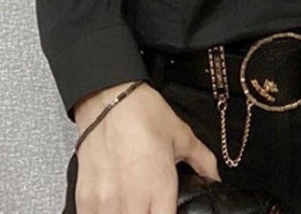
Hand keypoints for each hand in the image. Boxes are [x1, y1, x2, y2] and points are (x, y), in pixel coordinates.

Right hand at [72, 81, 220, 213]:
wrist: (109, 97)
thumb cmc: (143, 113)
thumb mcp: (181, 135)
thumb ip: (202, 161)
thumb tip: (215, 177)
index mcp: (160, 186)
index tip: (172, 210)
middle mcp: (133, 199)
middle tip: (152, 207)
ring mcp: (106, 201)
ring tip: (134, 206)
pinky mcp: (85, 198)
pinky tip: (113, 206)